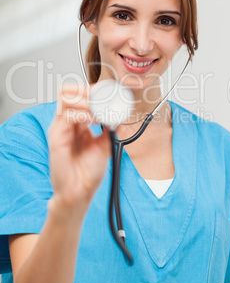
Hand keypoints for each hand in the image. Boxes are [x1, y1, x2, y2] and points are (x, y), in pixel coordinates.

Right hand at [48, 84, 110, 217]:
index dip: (93, 91)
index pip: (79, 97)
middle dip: (87, 90)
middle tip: (103, 96)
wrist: (81, 192)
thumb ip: (110, 129)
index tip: (110, 93)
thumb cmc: (88, 172)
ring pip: (66, 99)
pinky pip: (67, 116)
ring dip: (86, 100)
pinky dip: (83, 113)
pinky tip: (95, 120)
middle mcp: (66, 123)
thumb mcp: (104, 145)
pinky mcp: (56, 137)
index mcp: (76, 124)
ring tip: (101, 108)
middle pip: (69, 92)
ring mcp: (59, 129)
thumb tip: (120, 116)